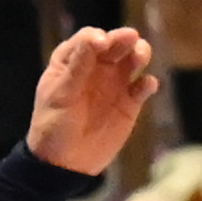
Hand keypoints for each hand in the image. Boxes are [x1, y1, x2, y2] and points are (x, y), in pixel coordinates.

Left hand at [22, 25, 158, 177]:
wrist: (64, 163)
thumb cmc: (54, 125)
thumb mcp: (61, 94)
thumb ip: (79, 65)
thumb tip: (98, 37)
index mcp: (72, 60)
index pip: (89, 39)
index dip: (97, 38)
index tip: (102, 43)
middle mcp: (96, 67)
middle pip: (115, 45)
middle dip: (123, 40)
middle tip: (132, 39)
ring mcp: (114, 84)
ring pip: (132, 61)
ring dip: (139, 55)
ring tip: (141, 56)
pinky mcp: (130, 103)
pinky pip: (143, 87)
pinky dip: (147, 84)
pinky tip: (147, 86)